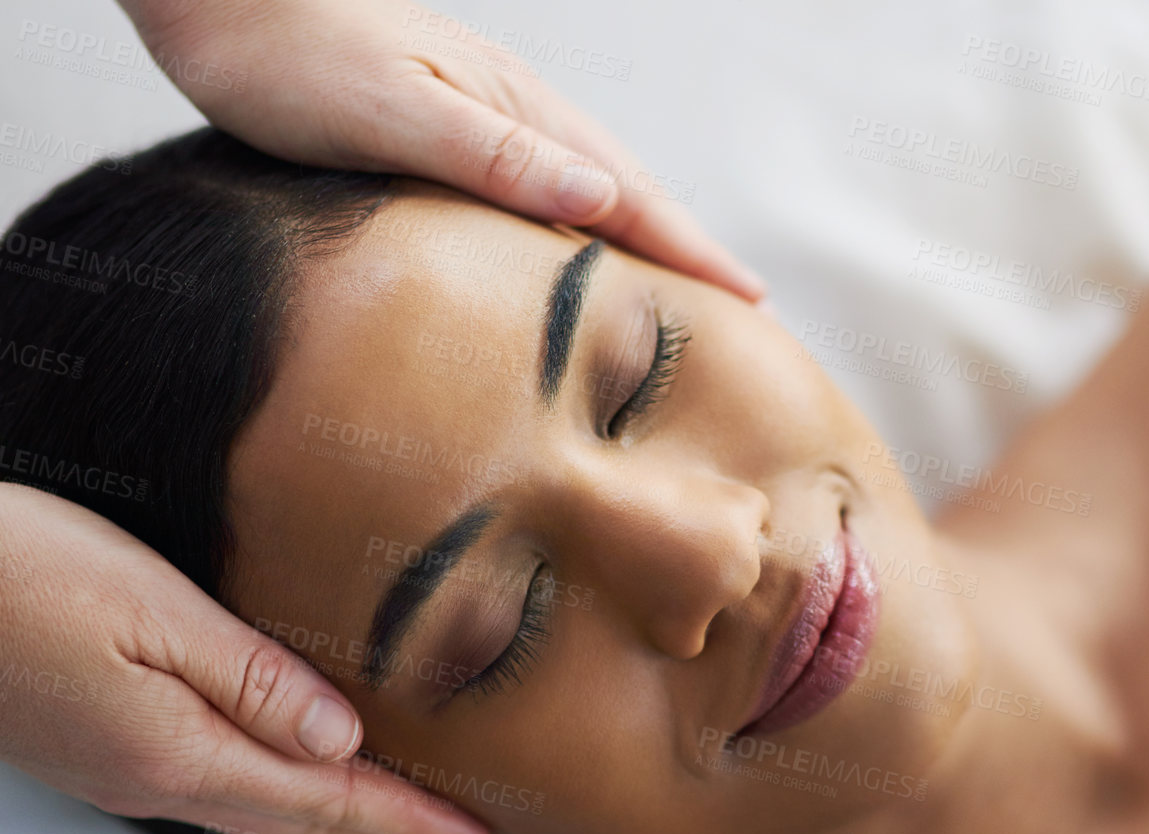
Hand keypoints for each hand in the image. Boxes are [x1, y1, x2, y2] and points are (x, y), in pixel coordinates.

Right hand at [0, 483, 505, 833]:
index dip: (416, 827)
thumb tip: (342, 744)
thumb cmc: (26, 575)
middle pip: (310, 831)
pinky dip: (291, 826)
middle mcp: (161, 783)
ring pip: (270, 830)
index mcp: (184, 754)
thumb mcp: (153, 612)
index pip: (332, 805)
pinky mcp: (111, 754)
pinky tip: (303, 820)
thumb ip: (254, 681)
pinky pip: (231, 809)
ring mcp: (131, 776)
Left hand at [117, 0, 764, 300]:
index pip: (632, 195)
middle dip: (688, 250)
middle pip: (628, 193)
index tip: (751, 300)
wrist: (218, 1)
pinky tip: (571, 255)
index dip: (693, 251)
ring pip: (588, 193)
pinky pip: (541, 195)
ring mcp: (485, 123)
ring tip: (681, 290)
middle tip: (742, 309)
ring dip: (642, 242)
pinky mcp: (449, 136)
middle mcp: (514, 116)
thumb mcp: (395, 114)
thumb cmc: (289, 57)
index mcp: (518, 112)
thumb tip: (605, 196)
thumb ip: (498, 158)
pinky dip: (579, 231)